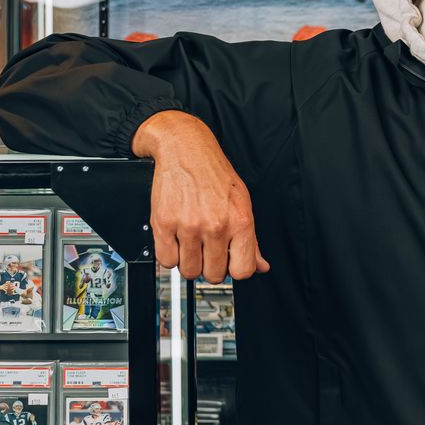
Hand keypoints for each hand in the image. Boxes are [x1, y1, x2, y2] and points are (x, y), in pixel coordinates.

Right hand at [132, 110, 268, 282]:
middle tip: (207, 252)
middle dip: (210, 267)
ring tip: (191, 245)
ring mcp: (189, 226)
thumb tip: (260, 265)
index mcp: (240, 221)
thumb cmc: (214, 173)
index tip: (228, 264)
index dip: (234, 270)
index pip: (243, 271)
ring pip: (189, 271)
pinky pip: (166, 260)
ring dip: (189, 263)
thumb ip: (251, 239)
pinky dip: (170, 256)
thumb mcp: (242, 203)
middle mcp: (216, 225)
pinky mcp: (164, 223)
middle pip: (214, 275)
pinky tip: (176, 241)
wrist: (185, 149)